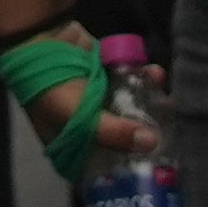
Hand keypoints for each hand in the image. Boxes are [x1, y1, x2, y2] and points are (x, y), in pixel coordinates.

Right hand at [18, 56, 161, 160]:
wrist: (39, 39)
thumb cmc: (50, 88)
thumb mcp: (78, 117)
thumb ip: (114, 133)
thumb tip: (151, 143)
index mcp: (73, 143)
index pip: (102, 165)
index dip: (126, 167)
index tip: (153, 165)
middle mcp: (86, 123)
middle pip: (121, 135)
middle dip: (145, 132)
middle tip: (168, 130)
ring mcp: (97, 97)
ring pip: (129, 105)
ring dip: (149, 101)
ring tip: (167, 100)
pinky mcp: (105, 73)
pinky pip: (129, 78)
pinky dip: (143, 76)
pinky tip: (155, 73)